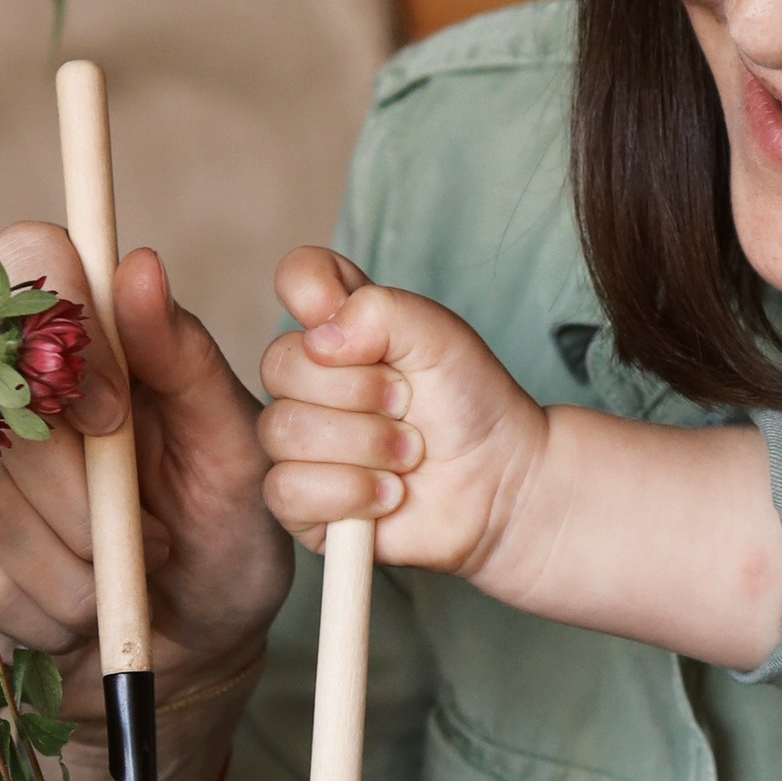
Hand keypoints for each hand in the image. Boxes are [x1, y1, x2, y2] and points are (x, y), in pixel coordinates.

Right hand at [0, 225, 289, 729]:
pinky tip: (98, 603)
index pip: (27, 256)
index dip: (60, 328)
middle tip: (156, 528)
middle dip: (86, 491)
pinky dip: (66, 608)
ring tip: (138, 566)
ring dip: (88, 562)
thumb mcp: (235, 442)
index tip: (113, 413)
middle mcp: (15, 392)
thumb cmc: (229, 525)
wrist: (204, 641)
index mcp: (90, 338)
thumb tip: (139, 266)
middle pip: (1, 405)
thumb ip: (185, 357)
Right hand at [259, 248, 552, 593]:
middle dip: (360, 391)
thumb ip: (380, 311)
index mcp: (340, 327)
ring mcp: (299, 442)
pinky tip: (388, 493)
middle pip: (280, 365)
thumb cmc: (470, 404)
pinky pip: (288, 490)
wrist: (502, 482)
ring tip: (411, 454)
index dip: (315, 291)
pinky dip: (350, 492)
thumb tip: (320, 339)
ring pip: (286, 432)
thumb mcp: (439, 337)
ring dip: (366, 445)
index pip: (297, 278)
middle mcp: (310, 379)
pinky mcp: (301, 502)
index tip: (364, 325)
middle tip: (409, 407)